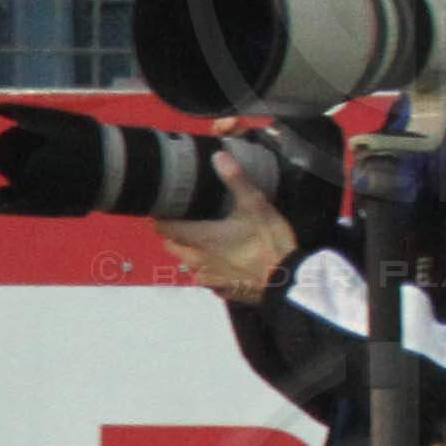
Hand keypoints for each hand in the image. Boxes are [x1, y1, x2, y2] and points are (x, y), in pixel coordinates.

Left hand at [158, 135, 294, 299]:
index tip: (162, 209)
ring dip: (189, 252)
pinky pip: (206, 279)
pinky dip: (209, 270)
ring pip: (187, 264)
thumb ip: (236, 180)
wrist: (286, 281)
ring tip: (204, 242)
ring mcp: (208, 277)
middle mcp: (197, 259)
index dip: (159, 218)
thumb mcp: (256, 205)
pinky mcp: (221, 290)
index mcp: (200, 238)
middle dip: (173, 235)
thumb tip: (218, 155)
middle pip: (172, 246)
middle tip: (184, 222)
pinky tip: (224, 264)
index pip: (164, 228)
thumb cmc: (268, 242)